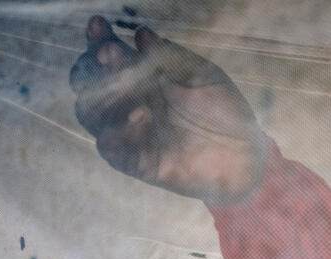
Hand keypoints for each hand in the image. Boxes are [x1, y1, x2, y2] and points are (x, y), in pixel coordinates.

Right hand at [70, 16, 265, 203]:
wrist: (242, 155)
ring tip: (126, 83)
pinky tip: (137, 117)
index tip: (99, 25)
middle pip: (87, 82)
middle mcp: (129, 103)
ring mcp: (130, 133)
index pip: (106, 56)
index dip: (98, 40)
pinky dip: (113, 131)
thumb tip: (141, 34)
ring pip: (89, 113)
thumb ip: (171, 57)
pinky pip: (108, 147)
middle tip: (108, 53)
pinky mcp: (136, 161)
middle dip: (90, 65)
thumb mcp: (201, 76)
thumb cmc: (223, 111)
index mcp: (142, 79)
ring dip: (98, 96)